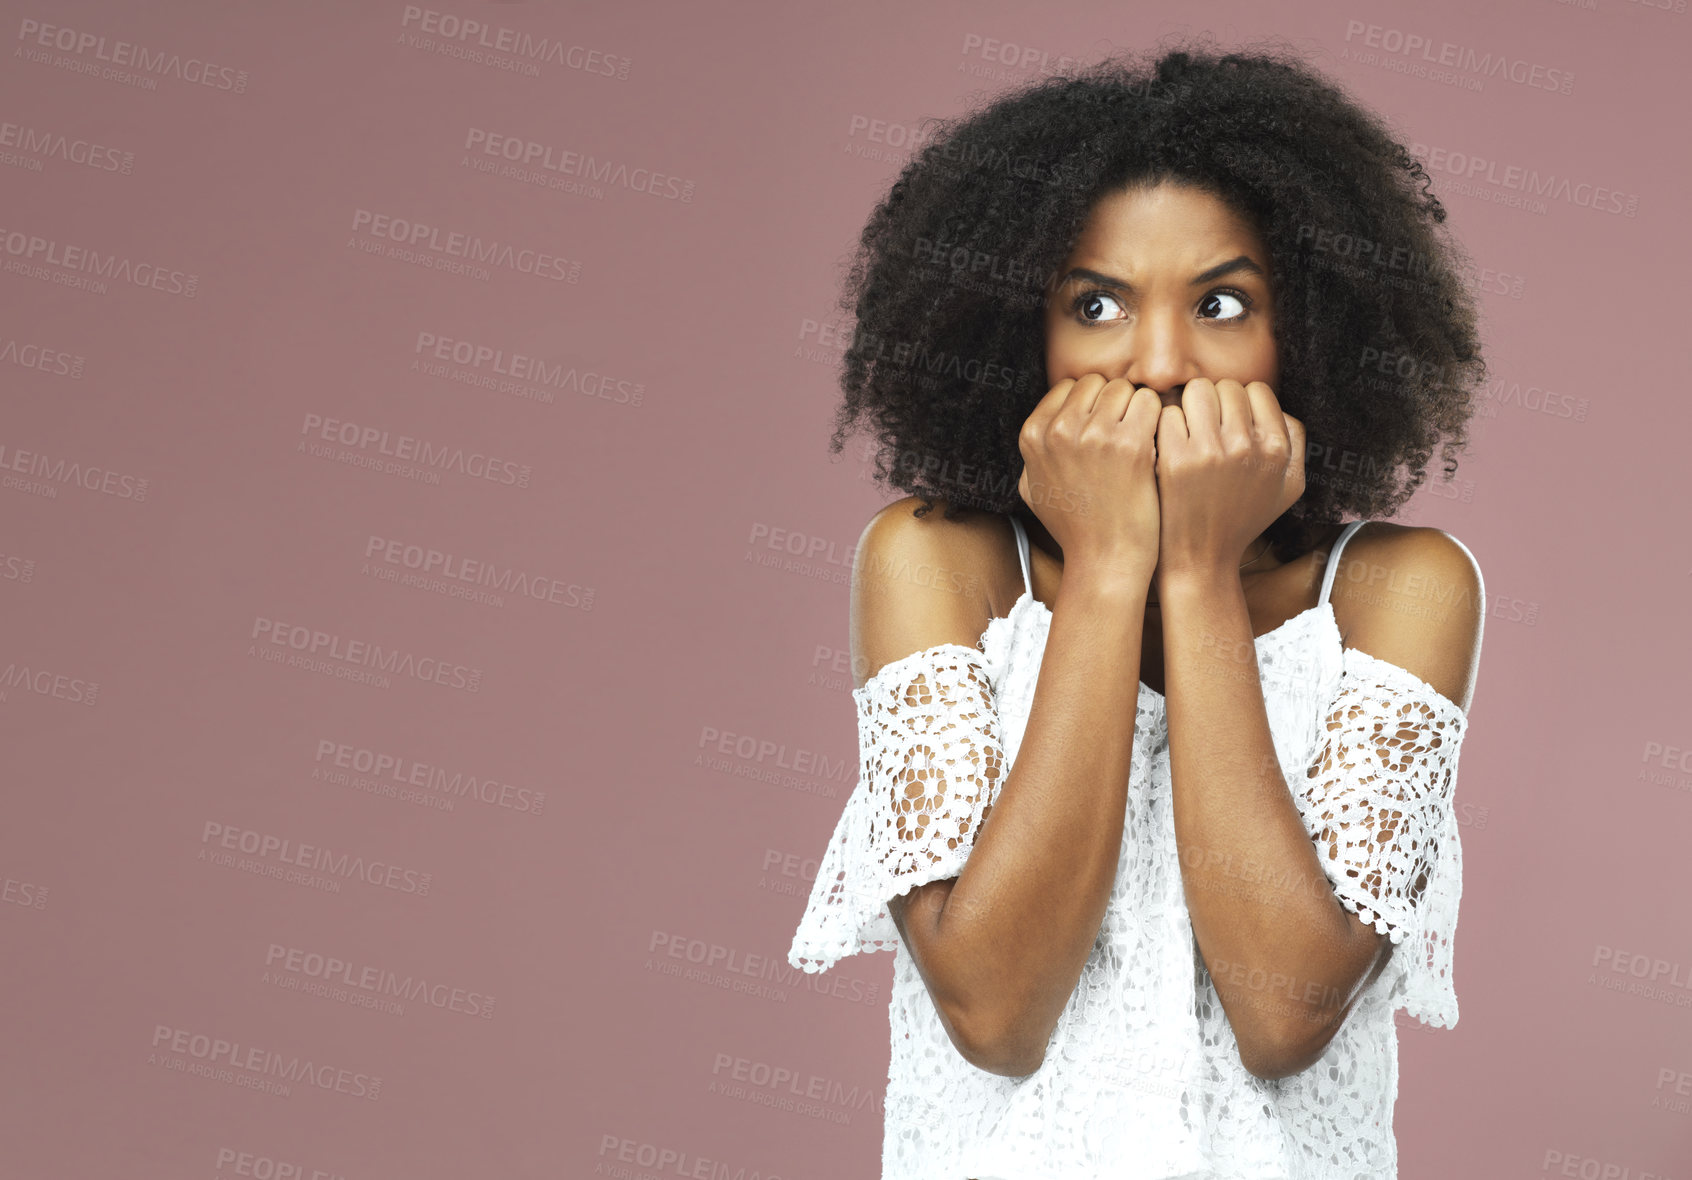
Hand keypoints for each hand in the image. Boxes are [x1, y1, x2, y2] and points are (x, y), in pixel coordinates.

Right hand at [1017, 374, 1162, 585]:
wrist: (1105, 561)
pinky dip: (1158, 420)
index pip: (1070, 387)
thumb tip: (1043, 423)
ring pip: (1127, 389)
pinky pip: (1151, 404)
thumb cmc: (1074, 527)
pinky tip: (1156, 446)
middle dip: (1115, 403)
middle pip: (1098, 383)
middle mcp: (1059, 430)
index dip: (1091, 405)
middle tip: (1124, 436)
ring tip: (1140, 443)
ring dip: (1138, 411)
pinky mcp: (1131, 445)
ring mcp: (1094, 435)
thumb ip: (1034, 451)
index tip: (1102, 430)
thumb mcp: (1033, 488)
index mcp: (1033, 435)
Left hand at [1151, 378, 1305, 587]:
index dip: (1240, 402)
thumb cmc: (1243, 519)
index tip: (1229, 423)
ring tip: (1186, 431)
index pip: (1256, 389)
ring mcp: (1209, 451)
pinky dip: (1166, 425)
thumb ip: (1295, 442)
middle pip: (1225, 386)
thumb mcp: (1289, 487)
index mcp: (1276, 448)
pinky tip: (1168, 446)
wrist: (1201, 558)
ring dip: (1188, 406)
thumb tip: (1277, 408)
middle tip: (1204, 428)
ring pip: (1196, 391)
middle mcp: (1246, 446)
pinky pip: (1168, 412)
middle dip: (1214, 402)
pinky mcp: (1175, 459)